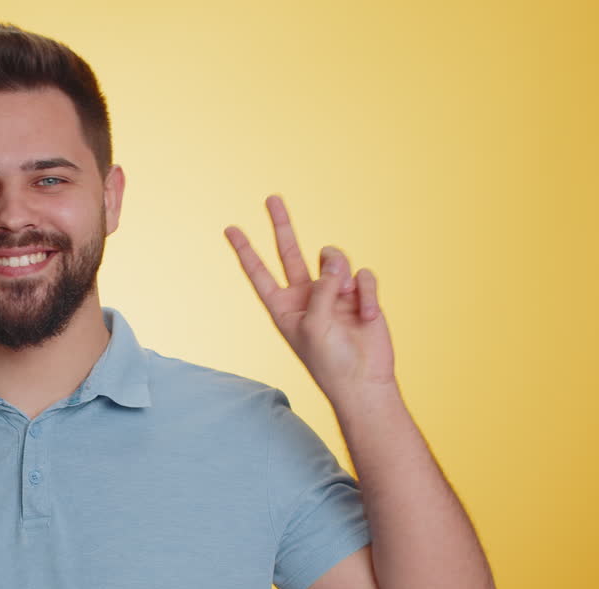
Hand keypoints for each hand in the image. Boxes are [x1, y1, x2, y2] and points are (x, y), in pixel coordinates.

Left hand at [224, 195, 393, 401]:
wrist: (365, 381)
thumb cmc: (331, 361)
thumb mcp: (313, 325)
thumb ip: (320, 288)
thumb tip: (336, 261)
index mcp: (283, 307)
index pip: (259, 273)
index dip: (245, 251)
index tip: (231, 228)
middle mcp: (306, 296)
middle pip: (290, 252)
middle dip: (282, 225)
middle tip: (271, 198)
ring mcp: (333, 293)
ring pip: (333, 259)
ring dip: (341, 273)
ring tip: (346, 299)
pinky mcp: (360, 294)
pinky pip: (363, 274)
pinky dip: (366, 292)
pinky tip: (367, 315)